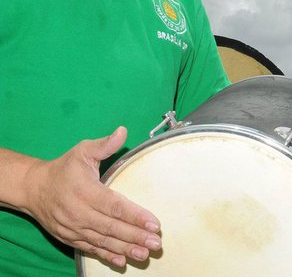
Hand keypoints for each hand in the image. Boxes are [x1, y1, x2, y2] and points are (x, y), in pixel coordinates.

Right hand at [22, 127, 161, 267]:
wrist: (33, 188)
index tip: (154, 223)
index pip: (115, 206)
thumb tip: (122, 131)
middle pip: (111, 227)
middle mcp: (79, 212)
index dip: (135, 216)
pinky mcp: (69, 237)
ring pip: (102, 241)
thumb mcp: (82, 151)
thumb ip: (104, 145)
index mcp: (86, 191)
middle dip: (135, 236)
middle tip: (156, 243)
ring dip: (125, 249)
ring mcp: (74, 228)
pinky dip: (106, 256)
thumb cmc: (63, 168)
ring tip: (144, 254)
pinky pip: (90, 249)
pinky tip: (122, 262)